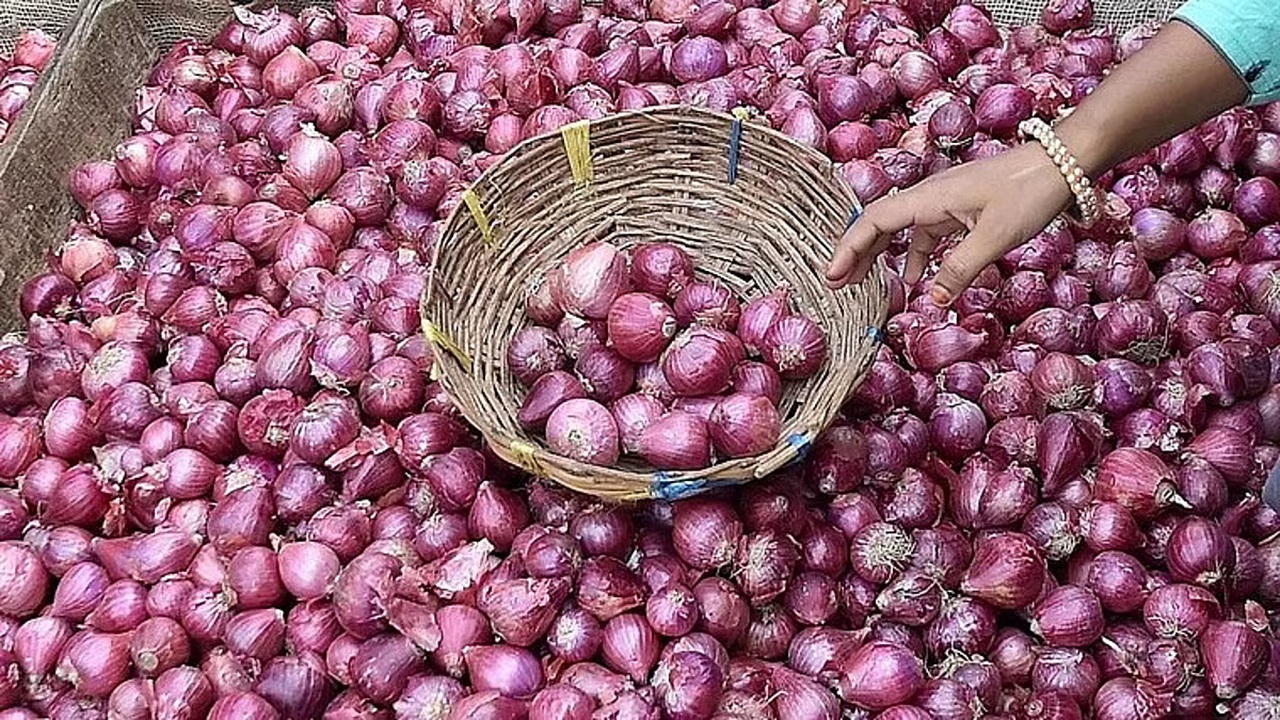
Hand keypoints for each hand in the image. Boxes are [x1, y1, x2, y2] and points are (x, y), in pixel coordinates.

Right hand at [825, 143, 1075, 304]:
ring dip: (881, 256)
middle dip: (856, 254)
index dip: (849, 248)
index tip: (832, 275)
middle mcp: (930, 197)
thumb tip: (930, 301)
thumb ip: (960, 270)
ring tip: (865, 284)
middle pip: (879, 224)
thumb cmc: (1030, 191)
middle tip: (837, 284)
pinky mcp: (962, 209)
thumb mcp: (996, 237)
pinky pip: (927, 235)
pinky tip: (917, 280)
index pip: (873, 221)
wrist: (1064, 161)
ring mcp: (945, 203)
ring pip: (901, 231)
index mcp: (929, 198)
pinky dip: (915, 257)